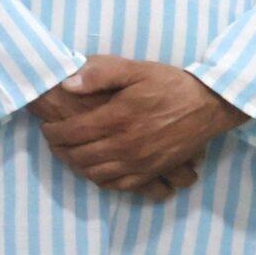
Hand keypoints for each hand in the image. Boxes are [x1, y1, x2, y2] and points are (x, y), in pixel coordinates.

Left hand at [27, 85, 195, 198]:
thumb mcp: (134, 69)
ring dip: (77, 166)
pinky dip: (102, 180)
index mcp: (117, 119)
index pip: (71, 133)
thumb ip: (99, 74)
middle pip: (79, 156)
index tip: (47, 126)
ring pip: (96, 174)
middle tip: (54, 141)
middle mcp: (126, 145)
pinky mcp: (153, 172)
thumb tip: (67, 84)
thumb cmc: (168, 84)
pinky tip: (96, 168)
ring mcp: (141, 162)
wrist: (208, 104)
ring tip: (71, 153)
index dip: (53, 132)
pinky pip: (120, 185)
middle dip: (60, 150)